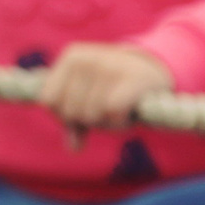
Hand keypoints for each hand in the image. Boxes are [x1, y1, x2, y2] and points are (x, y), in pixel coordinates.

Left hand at [38, 43, 173, 143]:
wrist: (155, 70)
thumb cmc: (116, 87)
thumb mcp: (90, 97)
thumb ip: (75, 121)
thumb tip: (73, 147)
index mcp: (71, 57)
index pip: (48, 100)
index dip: (65, 115)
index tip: (84, 111)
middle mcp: (87, 59)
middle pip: (70, 111)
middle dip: (89, 120)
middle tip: (107, 110)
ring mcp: (108, 66)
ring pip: (91, 115)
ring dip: (107, 123)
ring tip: (120, 110)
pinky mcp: (132, 79)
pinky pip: (112, 113)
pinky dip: (120, 122)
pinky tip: (129, 114)